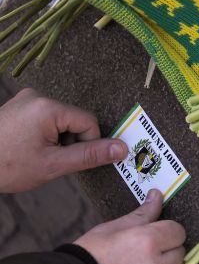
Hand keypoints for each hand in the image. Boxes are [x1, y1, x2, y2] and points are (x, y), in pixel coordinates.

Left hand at [0, 88, 127, 191]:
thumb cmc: (5, 166)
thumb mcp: (52, 165)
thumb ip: (90, 155)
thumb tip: (122, 148)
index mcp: (48, 107)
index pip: (88, 123)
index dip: (87, 145)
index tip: (68, 161)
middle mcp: (37, 97)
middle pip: (74, 120)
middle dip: (69, 143)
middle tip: (49, 161)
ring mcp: (25, 100)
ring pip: (60, 122)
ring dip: (57, 141)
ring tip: (34, 157)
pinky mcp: (17, 107)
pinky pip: (45, 119)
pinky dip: (44, 136)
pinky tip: (27, 149)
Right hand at [75, 189, 185, 263]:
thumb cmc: (85, 259)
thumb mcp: (111, 230)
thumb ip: (141, 215)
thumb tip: (157, 196)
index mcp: (147, 242)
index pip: (178, 231)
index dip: (167, 231)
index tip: (158, 235)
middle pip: (178, 256)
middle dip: (166, 253)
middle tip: (142, 256)